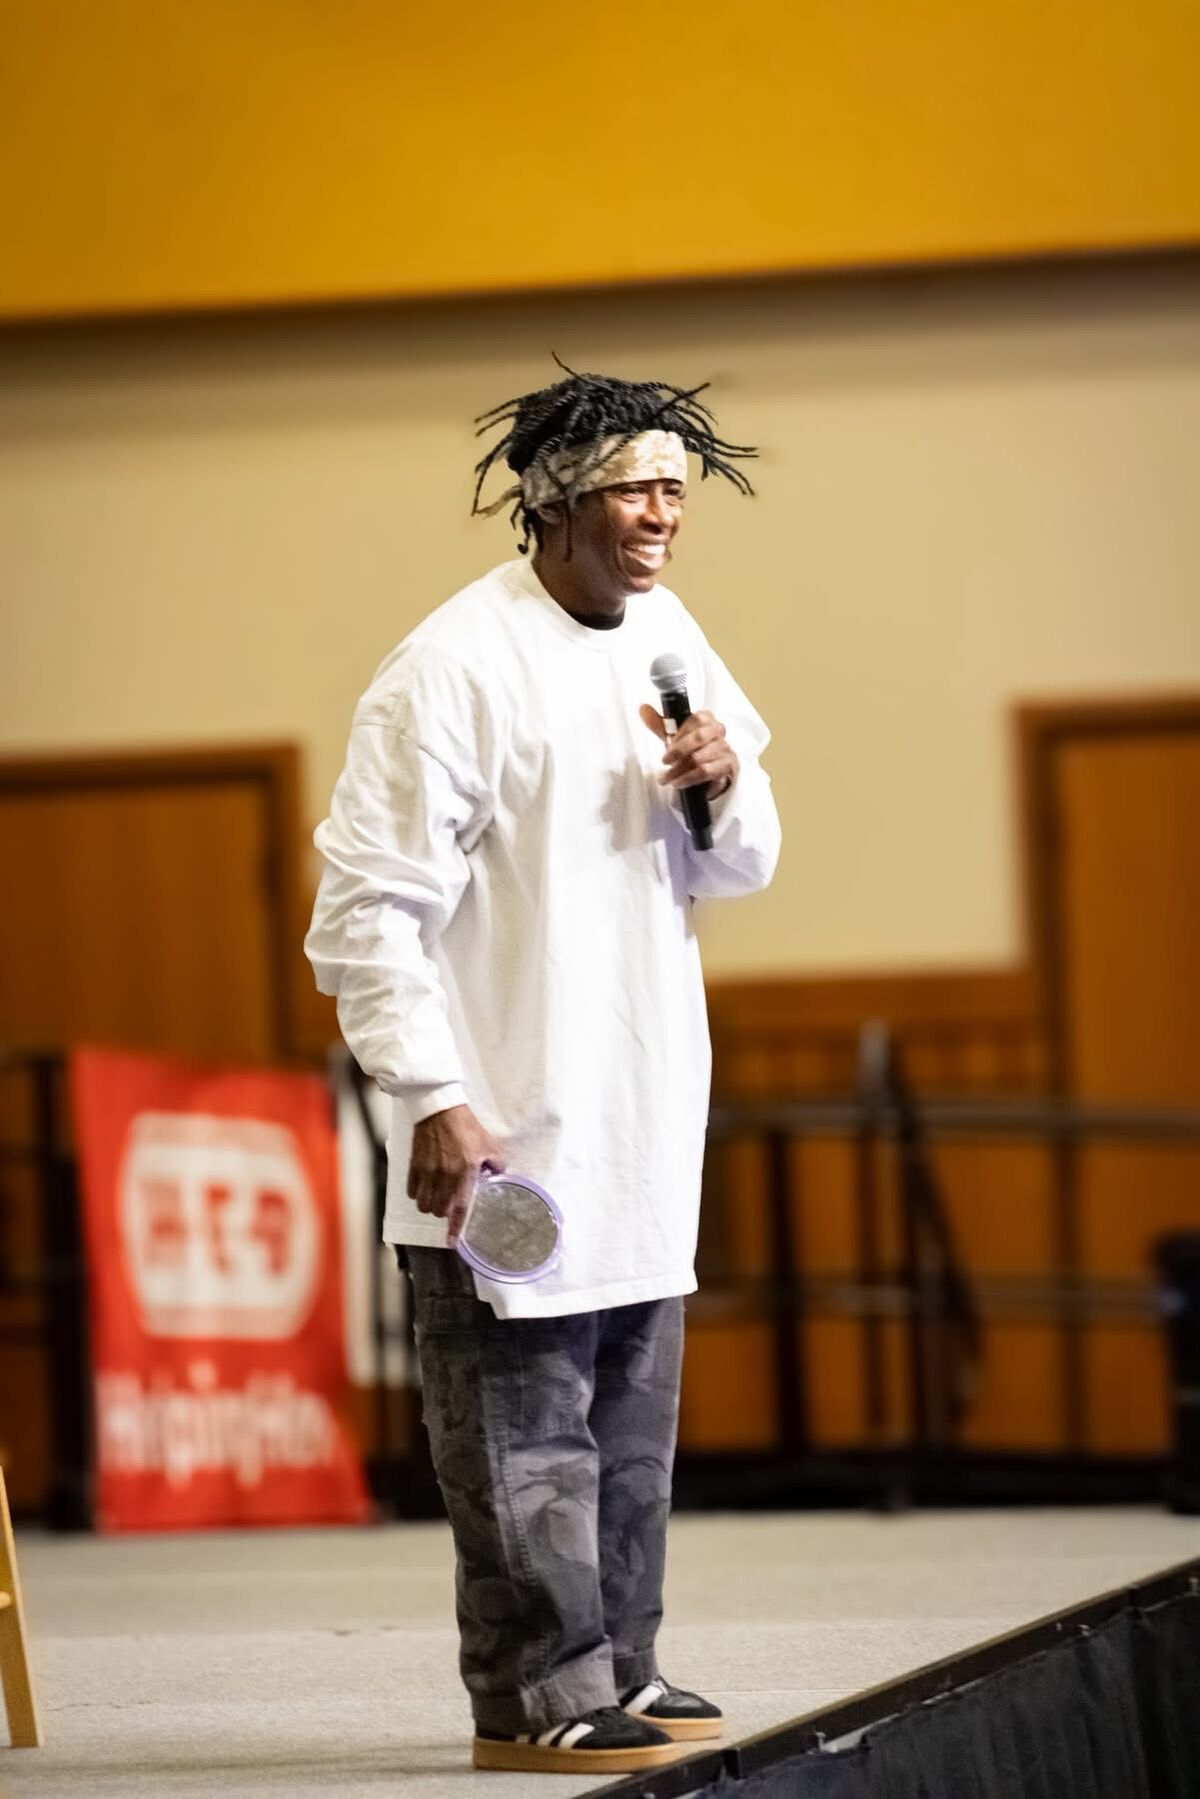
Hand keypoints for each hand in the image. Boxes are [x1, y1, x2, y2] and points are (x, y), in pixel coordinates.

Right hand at [407, 1105, 505, 1242]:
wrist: (440, 1109)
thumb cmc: (466, 1127)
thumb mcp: (489, 1144)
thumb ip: (496, 1163)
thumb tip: (497, 1175)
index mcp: (465, 1172)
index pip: (460, 1208)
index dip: (455, 1228)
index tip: (452, 1242)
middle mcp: (444, 1176)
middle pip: (438, 1210)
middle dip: (443, 1213)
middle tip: (449, 1205)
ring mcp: (427, 1172)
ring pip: (423, 1205)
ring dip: (429, 1206)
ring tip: (436, 1197)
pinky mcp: (414, 1166)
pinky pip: (412, 1192)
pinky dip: (417, 1194)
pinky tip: (424, 1188)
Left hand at [640, 705, 737, 799]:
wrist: (711, 773)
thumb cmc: (693, 750)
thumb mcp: (675, 737)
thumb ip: (661, 724)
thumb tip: (643, 709)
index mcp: (707, 719)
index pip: (696, 719)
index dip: (680, 733)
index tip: (668, 743)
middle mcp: (718, 731)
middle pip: (699, 737)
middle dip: (679, 751)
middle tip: (664, 761)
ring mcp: (725, 749)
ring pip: (700, 758)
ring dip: (680, 770)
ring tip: (668, 777)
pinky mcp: (727, 766)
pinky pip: (706, 771)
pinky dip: (689, 778)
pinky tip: (678, 782)